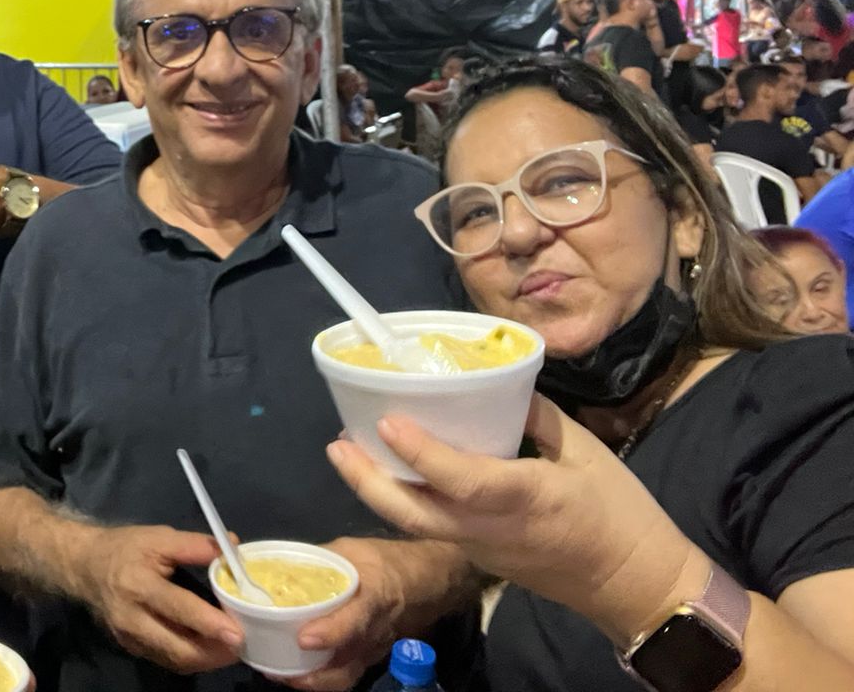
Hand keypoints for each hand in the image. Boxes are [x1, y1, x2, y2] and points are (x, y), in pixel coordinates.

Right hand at [72, 525, 243, 673]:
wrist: (84, 566)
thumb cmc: (124, 548)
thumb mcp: (158, 537)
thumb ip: (195, 544)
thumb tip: (232, 547)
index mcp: (139, 586)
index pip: (179, 609)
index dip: (209, 623)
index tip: (237, 632)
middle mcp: (132, 618)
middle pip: (178, 647)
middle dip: (213, 652)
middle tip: (241, 645)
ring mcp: (130, 638)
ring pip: (174, 659)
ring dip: (205, 659)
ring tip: (230, 650)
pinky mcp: (131, 647)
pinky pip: (166, 660)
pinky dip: (190, 658)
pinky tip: (208, 649)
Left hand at [270, 538, 439, 690]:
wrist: (418, 580)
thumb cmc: (381, 561)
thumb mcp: (350, 550)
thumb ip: (319, 561)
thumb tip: (279, 569)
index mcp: (375, 594)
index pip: (357, 617)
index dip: (333, 632)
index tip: (305, 639)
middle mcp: (376, 629)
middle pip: (349, 660)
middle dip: (315, 673)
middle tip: (278, 669)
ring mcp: (374, 649)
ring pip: (346, 675)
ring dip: (314, 681)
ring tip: (279, 674)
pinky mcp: (368, 658)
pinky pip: (345, 674)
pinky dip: (321, 679)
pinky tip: (295, 672)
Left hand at [327, 396, 706, 647]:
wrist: (636, 585)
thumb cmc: (619, 513)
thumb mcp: (588, 452)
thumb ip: (537, 418)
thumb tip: (497, 386)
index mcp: (526, 497)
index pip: (463, 479)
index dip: (421, 452)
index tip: (387, 421)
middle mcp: (492, 529)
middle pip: (414, 514)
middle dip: (367, 480)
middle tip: (337, 442)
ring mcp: (481, 549)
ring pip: (416, 525)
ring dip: (376, 491)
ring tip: (347, 452)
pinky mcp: (480, 557)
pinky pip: (432, 529)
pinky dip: (403, 501)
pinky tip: (390, 473)